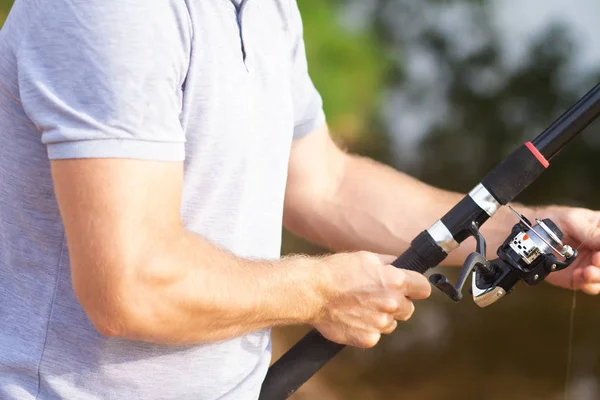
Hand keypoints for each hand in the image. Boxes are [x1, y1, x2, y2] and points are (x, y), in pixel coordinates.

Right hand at [311, 251, 430, 347]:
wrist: (311, 292)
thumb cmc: (336, 271)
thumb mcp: (366, 258)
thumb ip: (389, 264)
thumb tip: (402, 266)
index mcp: (395, 281)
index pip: (424, 289)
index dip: (416, 287)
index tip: (410, 288)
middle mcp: (392, 303)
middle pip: (409, 308)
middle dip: (397, 303)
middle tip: (377, 297)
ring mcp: (380, 323)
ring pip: (392, 323)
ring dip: (382, 317)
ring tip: (361, 307)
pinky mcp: (368, 339)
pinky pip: (375, 335)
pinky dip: (367, 328)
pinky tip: (353, 317)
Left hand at [536, 206, 599, 294]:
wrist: (530, 235)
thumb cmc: (552, 221)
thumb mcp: (573, 220)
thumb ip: (592, 232)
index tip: (599, 253)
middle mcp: (599, 250)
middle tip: (595, 261)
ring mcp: (590, 264)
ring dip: (598, 277)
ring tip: (587, 272)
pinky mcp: (579, 277)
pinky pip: (590, 285)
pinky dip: (588, 284)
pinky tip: (578, 276)